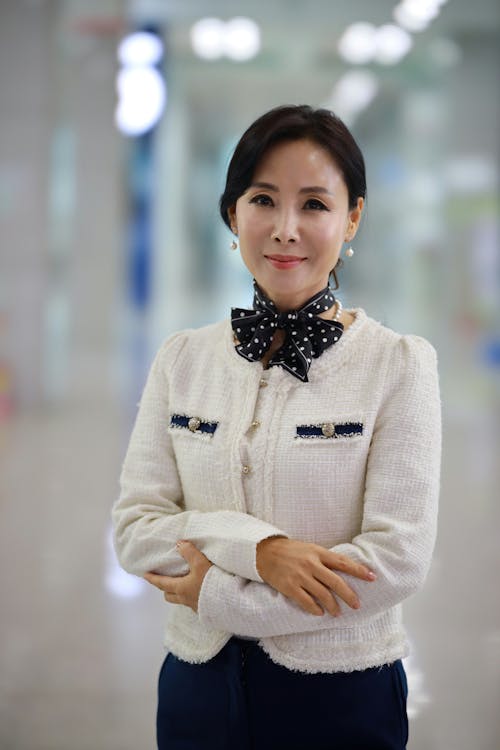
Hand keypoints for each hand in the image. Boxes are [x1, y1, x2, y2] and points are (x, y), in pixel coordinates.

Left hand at [144, 540, 211, 612]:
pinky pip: (193, 602)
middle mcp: (185, 598)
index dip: (153, 578)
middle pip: (169, 595)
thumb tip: (180, 543)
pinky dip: (191, 596)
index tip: (145, 575)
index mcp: (181, 588)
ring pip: (180, 600)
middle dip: (164, 588)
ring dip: (178, 593)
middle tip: (163, 580)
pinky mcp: (205, 608)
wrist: (229, 601)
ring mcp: (195, 605)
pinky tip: (199, 590)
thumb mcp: (200, 563)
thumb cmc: (212, 582)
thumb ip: (189, 552)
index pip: (162, 583)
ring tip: (182, 584)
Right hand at [256, 537, 376, 616]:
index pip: (343, 562)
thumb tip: (344, 570)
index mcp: (318, 552)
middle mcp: (311, 564)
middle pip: (336, 582)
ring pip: (323, 595)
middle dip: (349, 595)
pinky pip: (307, 602)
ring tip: (337, 613)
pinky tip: (319, 612)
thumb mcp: (309, 549)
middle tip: (357, 605)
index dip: (359, 570)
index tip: (372, 577)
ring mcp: (300, 576)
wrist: (265, 552)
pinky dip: (315, 609)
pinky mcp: (289, 587)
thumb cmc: (291, 551)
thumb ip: (324, 559)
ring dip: (333, 606)